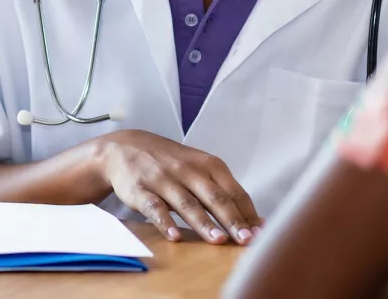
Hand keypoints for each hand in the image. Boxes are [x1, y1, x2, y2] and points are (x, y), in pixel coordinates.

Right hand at [96, 129, 262, 244]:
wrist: (126, 147)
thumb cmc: (172, 162)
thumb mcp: (199, 168)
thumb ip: (222, 191)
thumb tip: (253, 220)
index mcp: (208, 164)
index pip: (233, 191)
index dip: (247, 213)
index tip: (261, 233)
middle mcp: (188, 169)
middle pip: (214, 197)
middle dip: (232, 220)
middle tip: (247, 240)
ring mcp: (164, 179)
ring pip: (187, 203)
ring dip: (204, 223)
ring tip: (218, 240)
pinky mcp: (141, 189)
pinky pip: (155, 207)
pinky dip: (165, 222)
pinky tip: (175, 236)